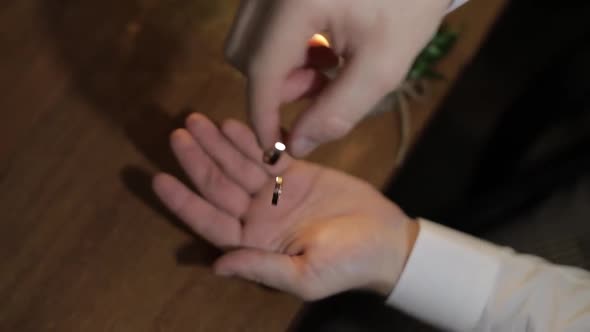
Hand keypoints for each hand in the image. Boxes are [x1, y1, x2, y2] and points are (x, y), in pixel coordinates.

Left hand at [153, 114, 418, 299]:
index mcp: (255, 244)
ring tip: (197, 121)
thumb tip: (217, 265)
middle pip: (219, 187)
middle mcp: (259, 217)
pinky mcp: (297, 174)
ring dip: (218, 144)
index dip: (185, 202)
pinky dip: (251, 139)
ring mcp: (276, 193)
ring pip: (239, 166)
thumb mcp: (306, 276)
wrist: (387, 241)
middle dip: (198, 161)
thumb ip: (262, 268)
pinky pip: (268, 154)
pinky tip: (232, 124)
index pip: (211, 222)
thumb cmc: (349, 264)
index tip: (160, 179)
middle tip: (178, 134)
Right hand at [225, 0, 448, 155]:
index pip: (261, 68)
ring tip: (327, 63)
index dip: (263, 115)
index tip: (274, 146)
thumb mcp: (383, 65)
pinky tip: (320, 43)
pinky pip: (260, 22)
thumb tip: (296, 145)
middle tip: (320, 87)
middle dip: (276, 85)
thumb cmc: (410, 5)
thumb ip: (337, 110)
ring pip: (248, 38)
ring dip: (279, 66)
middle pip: (242, 52)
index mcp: (297, 0)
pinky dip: (282, 45)